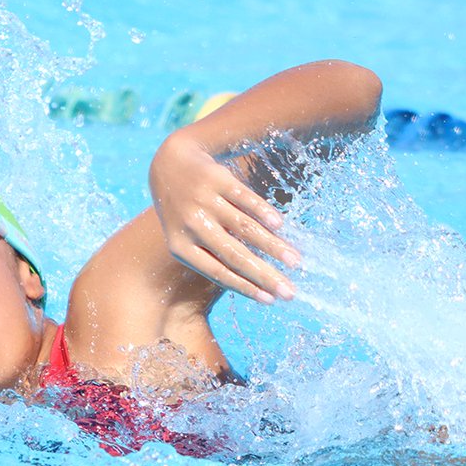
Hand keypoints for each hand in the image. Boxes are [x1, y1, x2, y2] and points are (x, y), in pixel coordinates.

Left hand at [148, 132, 300, 303]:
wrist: (170, 165)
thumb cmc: (185, 214)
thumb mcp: (187, 239)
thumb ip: (214, 258)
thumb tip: (258, 286)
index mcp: (181, 247)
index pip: (218, 272)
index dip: (246, 287)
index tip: (271, 300)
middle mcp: (191, 225)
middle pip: (234, 255)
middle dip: (265, 275)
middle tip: (290, 291)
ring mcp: (204, 201)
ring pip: (244, 227)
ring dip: (272, 246)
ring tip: (296, 261)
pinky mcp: (217, 179)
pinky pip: (244, 198)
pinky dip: (263, 212)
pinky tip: (280, 225)